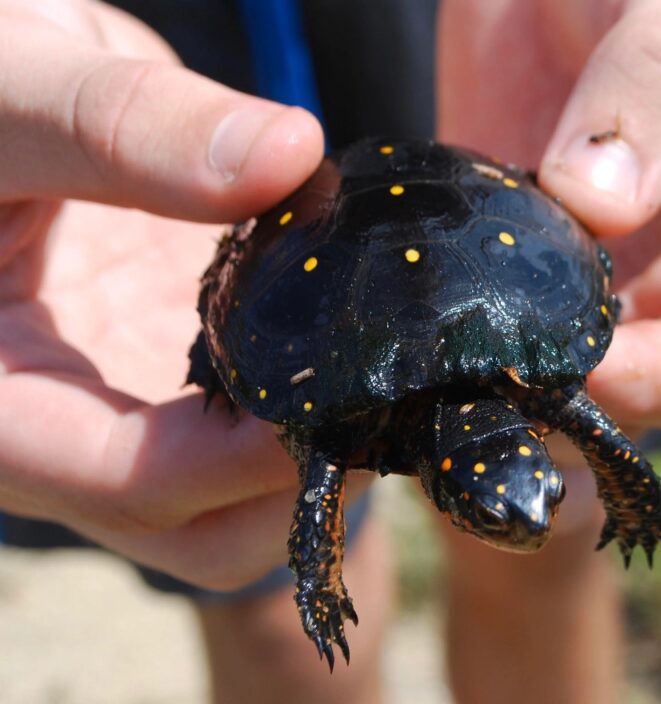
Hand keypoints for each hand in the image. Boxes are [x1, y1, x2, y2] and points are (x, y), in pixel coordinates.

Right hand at [0, 0, 327, 587]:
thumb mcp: (11, 89)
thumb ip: (124, 125)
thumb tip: (289, 157)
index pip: (125, 483)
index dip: (243, 462)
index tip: (344, 399)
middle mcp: (69, 428)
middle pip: (201, 531)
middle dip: (301, 484)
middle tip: (387, 396)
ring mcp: (134, 407)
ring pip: (241, 502)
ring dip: (321, 456)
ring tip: (384, 370)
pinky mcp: (181, 371)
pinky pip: (257, 431)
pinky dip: (315, 401)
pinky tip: (359, 338)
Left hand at [439, 0, 660, 432]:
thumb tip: (598, 205)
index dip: (655, 384)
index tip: (579, 361)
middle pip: (628, 405)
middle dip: (562, 401)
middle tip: (486, 379)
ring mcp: (589, 291)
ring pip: (546, 386)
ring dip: (494, 387)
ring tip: (438, 372)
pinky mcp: (511, 272)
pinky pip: (481, 334)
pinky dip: (448, 345)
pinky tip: (406, 334)